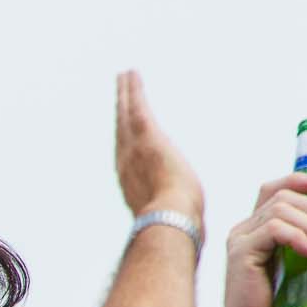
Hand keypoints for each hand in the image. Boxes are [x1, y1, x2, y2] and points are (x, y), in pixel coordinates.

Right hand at [115, 72, 202, 220]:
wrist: (170, 221)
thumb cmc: (176, 228)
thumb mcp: (173, 221)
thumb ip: (174, 218)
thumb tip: (187, 233)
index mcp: (132, 184)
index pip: (127, 156)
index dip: (124, 140)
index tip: (123, 129)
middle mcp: (126, 165)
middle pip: (120, 131)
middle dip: (119, 111)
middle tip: (119, 93)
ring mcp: (133, 149)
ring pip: (125, 115)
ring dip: (124, 95)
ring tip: (124, 77)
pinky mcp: (147, 136)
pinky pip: (136, 107)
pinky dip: (131, 90)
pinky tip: (130, 74)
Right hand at [220, 173, 306, 306]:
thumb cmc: (277, 305)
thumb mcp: (296, 266)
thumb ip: (306, 244)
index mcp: (254, 229)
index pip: (272, 190)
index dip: (297, 180)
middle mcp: (243, 230)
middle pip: (283, 198)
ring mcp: (239, 240)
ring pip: (281, 211)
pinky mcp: (240, 254)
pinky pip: (273, 229)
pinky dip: (297, 236)